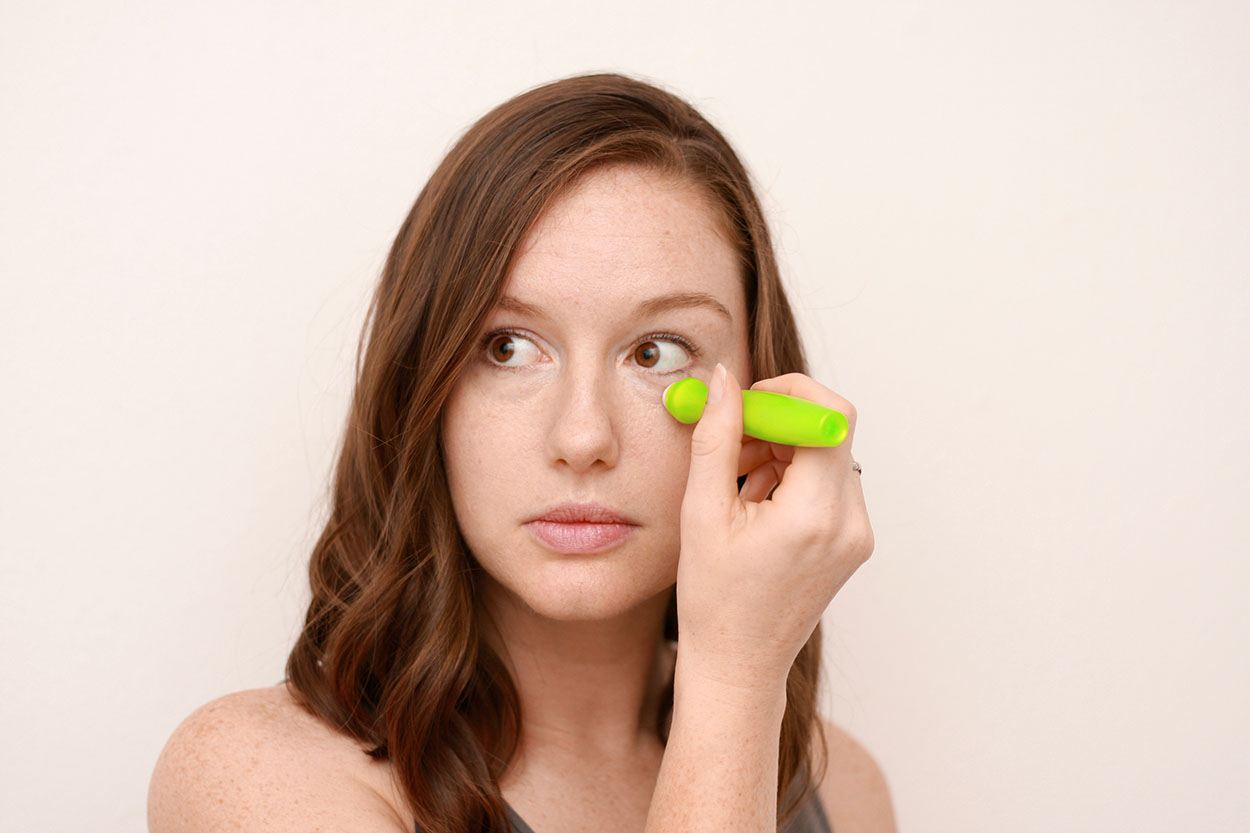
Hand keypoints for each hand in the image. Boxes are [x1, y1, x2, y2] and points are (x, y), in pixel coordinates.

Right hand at [675, 363, 873, 688]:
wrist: (738, 667)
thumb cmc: (715, 601)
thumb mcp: (703, 512)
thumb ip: (717, 438)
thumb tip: (725, 381)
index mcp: (816, 515)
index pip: (830, 416)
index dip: (787, 394)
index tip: (745, 403)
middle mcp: (851, 523)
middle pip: (828, 432)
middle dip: (776, 425)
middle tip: (728, 444)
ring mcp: (857, 535)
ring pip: (827, 455)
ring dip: (781, 451)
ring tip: (734, 482)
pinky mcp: (852, 543)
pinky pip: (829, 484)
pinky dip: (792, 477)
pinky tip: (754, 503)